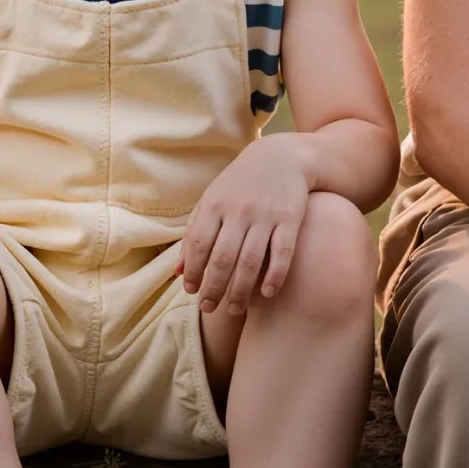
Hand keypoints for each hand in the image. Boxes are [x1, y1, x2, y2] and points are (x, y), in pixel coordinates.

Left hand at [182, 136, 312, 316]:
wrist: (282, 157)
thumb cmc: (239, 185)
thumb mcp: (212, 201)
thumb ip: (194, 234)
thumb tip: (178, 272)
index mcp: (215, 205)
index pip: (198, 244)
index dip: (193, 270)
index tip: (191, 291)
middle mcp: (238, 210)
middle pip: (222, 257)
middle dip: (214, 287)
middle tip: (209, 308)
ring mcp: (265, 215)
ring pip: (250, 260)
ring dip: (241, 289)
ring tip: (235, 310)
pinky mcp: (291, 218)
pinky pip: (282, 252)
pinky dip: (275, 275)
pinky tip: (267, 294)